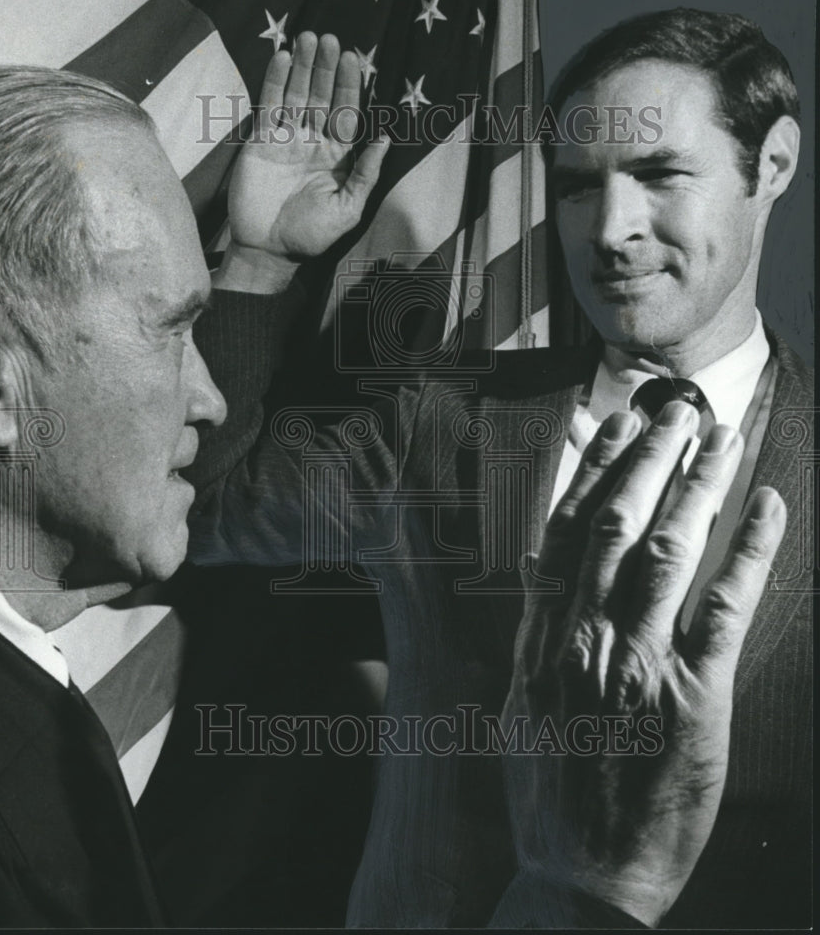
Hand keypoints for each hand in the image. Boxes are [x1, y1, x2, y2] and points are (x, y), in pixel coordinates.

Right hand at [228, 32, 388, 266]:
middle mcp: (313, 142)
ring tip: (306, 38)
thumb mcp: (347, 209)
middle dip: (325, 69)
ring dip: (301, 67)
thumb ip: (365, 174)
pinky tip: (281, 58)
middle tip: (328, 38)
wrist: (268, 250)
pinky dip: (274, 82)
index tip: (351, 58)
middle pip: (321, 97)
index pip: (346, 113)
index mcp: (337, 157)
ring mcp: (286, 140)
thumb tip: (387, 139)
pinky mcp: (261, 142)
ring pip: (296, 95)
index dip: (349, 86)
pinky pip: (269, 106)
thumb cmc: (311, 235)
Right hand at [501, 404, 785, 925]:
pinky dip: (750, 550)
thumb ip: (531, 633)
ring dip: (698, 485)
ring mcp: (641, 667)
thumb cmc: (549, 792)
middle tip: (674, 410)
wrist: (580, 877)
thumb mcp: (517, 706)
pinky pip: (725, 608)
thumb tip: (537, 569)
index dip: (594, 473)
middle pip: (619, 526)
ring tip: (719, 437)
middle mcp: (587, 640)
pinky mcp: (696, 700)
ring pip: (671, 551)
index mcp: (543, 641)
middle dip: (649, 459)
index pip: (567, 533)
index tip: (612, 428)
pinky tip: (768, 507)